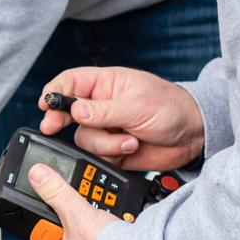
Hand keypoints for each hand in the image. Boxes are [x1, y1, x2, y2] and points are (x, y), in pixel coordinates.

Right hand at [38, 66, 204, 170]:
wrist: (193, 136)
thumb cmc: (170, 108)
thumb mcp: (137, 105)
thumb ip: (104, 110)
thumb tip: (75, 110)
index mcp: (106, 84)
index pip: (71, 82)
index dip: (55, 92)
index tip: (45, 104)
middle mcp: (101, 106)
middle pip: (68, 113)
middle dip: (60, 121)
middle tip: (52, 127)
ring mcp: (106, 129)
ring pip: (84, 139)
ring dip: (105, 143)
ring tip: (130, 140)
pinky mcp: (112, 151)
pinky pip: (97, 156)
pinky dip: (112, 156)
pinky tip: (131, 149)